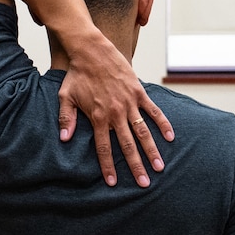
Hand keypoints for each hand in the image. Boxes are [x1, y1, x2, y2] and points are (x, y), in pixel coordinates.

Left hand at [56, 33, 172, 186]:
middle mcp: (115, 113)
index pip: (103, 148)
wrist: (92, 50)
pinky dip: (162, 124)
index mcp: (97, 117)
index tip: (113, 183)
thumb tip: (64, 139)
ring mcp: (129, 103)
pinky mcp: (138, 93)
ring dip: (152, 151)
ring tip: (160, 167)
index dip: (108, 166)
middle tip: (144, 184)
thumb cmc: (77, 75)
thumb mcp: (66, 97)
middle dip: (136, 166)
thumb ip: (66, 119)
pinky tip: (170, 137)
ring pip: (143, 132)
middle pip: (127, 146)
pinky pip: (153, 111)